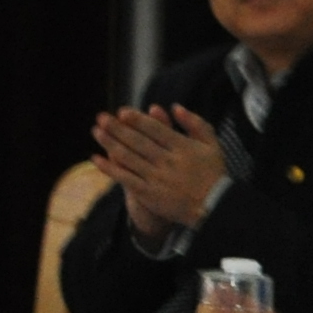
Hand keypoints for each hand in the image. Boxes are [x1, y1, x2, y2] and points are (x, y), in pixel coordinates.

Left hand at [88, 103, 230, 239]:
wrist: (216, 206)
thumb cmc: (213, 173)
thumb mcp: (212, 145)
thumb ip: (195, 123)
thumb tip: (175, 106)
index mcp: (182, 147)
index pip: (155, 130)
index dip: (137, 120)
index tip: (122, 112)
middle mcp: (168, 161)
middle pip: (138, 141)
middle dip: (117, 128)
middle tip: (101, 117)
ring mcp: (157, 178)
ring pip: (129, 158)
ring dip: (110, 143)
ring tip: (96, 132)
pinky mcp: (149, 193)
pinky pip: (125, 178)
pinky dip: (109, 168)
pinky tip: (96, 159)